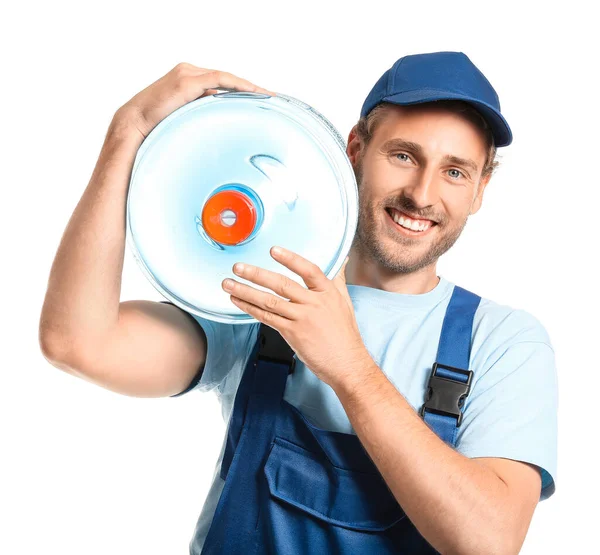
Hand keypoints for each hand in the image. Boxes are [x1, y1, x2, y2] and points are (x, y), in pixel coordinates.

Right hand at [113, 62, 275, 141]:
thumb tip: (219, 128)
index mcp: (188, 80)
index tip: (260, 99)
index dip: (242, 90)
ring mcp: (188, 74)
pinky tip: (253, 92)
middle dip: (250, 89)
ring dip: (248, 87)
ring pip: (226, 78)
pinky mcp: (187, 81)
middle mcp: (189, 72)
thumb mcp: (184, 119)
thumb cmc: (156, 125)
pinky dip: (238, 85)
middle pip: (227, 79)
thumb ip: (200, 116)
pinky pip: (220, 80)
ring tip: (267, 96)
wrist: (134, 124)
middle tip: (270, 98)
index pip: (221, 83)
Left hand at [221, 246, 368, 387]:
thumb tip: (342, 259)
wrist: (346, 363)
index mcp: (327, 292)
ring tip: (228, 284)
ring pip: (269, 301)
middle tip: (238, 267)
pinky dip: (250, 309)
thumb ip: (338, 279)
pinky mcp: (292, 333)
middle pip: (282, 284)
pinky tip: (239, 301)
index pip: (308, 270)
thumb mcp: (345, 301)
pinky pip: (267, 318)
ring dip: (246, 291)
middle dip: (256, 274)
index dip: (290, 259)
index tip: (273, 250)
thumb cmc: (345, 334)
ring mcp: (302, 319)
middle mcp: (314, 303)